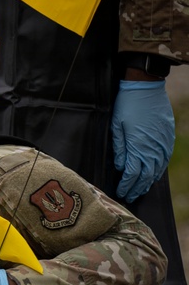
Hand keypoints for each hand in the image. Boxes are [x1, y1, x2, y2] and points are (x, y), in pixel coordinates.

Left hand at [111, 79, 175, 202]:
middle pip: (146, 175)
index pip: (133, 174)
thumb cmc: (128, 105)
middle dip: (137, 188)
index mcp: (138, 146)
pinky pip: (165, 159)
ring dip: (148, 181)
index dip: (127, 185)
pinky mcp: (167, 137)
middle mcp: (153, 147)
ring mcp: (162, 142)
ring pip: (157, 169)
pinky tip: (154, 175)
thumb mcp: (117, 127)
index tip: (121, 192)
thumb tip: (120, 166)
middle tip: (130, 197)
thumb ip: (120, 148)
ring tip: (140, 190)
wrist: (146, 87)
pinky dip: (158, 170)